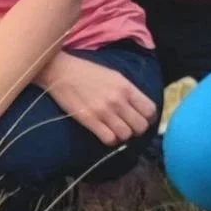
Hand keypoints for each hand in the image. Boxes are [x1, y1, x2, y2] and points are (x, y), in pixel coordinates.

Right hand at [38, 52, 157, 143]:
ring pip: (126, 135)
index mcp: (125, 87)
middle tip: (128, 125)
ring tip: (115, 129)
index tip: (141, 118)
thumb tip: (140, 108)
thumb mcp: (113, 75)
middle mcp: (117, 100)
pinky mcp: (90, 120)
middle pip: (141, 126)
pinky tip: (105, 132)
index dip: (148, 118)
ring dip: (123, 135)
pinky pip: (110, 140)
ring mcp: (103, 111)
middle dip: (137, 129)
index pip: (150, 110)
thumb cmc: (87, 71)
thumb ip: (128, 91)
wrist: (60, 71)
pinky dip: (110, 139)